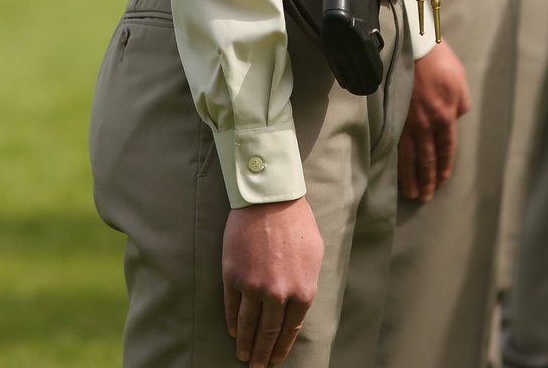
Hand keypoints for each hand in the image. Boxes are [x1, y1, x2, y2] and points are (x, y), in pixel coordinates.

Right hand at [222, 197, 323, 366]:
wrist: (269, 198)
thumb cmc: (296, 220)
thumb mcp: (314, 252)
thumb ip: (307, 280)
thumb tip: (300, 301)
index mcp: (302, 289)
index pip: (290, 329)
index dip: (282, 346)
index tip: (276, 358)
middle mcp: (278, 293)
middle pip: (268, 332)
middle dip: (262, 353)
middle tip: (257, 366)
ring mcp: (254, 287)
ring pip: (248, 325)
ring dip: (245, 344)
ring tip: (243, 356)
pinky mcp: (233, 277)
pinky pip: (233, 308)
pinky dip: (232, 323)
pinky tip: (233, 332)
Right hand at [398, 39, 470, 202]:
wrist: (414, 48)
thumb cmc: (440, 62)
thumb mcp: (460, 82)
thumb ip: (461, 104)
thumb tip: (455, 117)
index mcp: (446, 116)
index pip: (447, 149)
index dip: (445, 167)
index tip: (443, 181)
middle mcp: (427, 124)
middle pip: (427, 158)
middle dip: (427, 179)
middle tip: (425, 197)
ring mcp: (408, 122)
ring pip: (409, 157)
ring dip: (411, 177)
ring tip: (412, 193)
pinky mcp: (394, 116)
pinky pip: (396, 144)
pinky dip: (396, 161)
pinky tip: (395, 172)